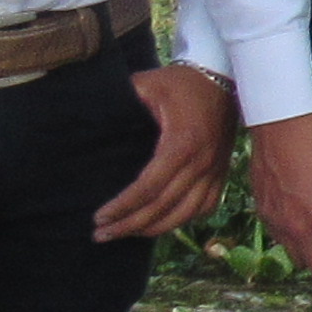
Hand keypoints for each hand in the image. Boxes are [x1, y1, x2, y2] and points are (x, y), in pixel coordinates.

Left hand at [92, 64, 236, 242]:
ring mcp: (214, 170)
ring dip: (154, 229)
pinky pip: (204, 207)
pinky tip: (162, 224)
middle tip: (102, 235)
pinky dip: (183, 220)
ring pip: (185, 214)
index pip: (148, 188)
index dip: (122, 206)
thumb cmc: (181, 82)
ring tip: (127, 234)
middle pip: (163, 207)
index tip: (99, 217)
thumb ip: (123, 100)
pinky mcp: (221, 171)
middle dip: (130, 225)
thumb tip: (90, 112)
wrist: (221, 77)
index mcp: (181, 144)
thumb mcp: (148, 84)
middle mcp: (201, 163)